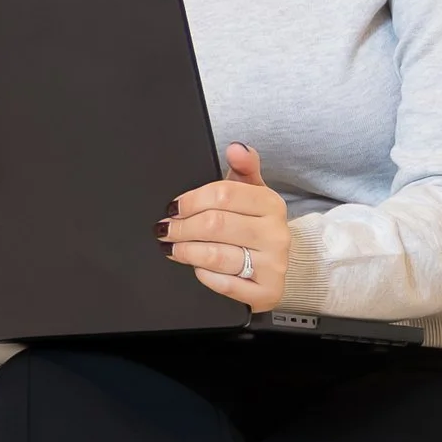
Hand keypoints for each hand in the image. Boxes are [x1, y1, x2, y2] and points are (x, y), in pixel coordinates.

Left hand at [161, 143, 289, 312]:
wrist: (275, 265)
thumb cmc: (256, 225)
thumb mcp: (252, 193)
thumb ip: (244, 167)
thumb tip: (236, 148)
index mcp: (271, 203)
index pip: (224, 194)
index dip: (191, 200)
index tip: (173, 207)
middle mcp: (276, 233)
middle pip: (215, 225)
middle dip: (182, 227)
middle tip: (164, 229)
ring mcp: (273, 265)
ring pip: (216, 255)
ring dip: (186, 251)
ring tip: (172, 247)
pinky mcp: (267, 293)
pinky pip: (224, 284)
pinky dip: (203, 275)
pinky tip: (195, 267)